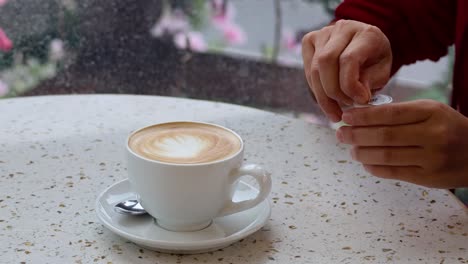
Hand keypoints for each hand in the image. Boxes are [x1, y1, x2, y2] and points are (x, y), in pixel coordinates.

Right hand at [302, 20, 391, 121]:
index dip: (350, 85)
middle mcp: (342, 28)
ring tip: (335, 111)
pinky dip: (316, 90)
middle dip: (333, 92)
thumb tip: (356, 96)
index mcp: (366, 33)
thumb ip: (370, 82)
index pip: (349, 59)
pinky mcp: (309, 40)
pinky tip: (326, 100)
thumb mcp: (381, 73)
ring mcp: (323, 33)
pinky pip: (308, 70)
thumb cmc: (374, 61)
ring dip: (323, 96)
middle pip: (325, 62)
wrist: (365, 48)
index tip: (360, 101)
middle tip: (344, 109)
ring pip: (314, 69)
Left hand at [336, 100, 467, 188]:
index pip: (389, 114)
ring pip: (386, 156)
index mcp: (431, 112)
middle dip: (356, 135)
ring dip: (362, 153)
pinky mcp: (429, 178)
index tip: (346, 117)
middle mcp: (433, 134)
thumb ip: (400, 112)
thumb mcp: (430, 111)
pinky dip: (374, 167)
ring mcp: (432, 158)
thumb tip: (361, 117)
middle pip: (384, 136)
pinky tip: (365, 162)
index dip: (363, 116)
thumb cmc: (446, 127)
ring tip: (351, 149)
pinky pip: (393, 172)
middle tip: (340, 134)